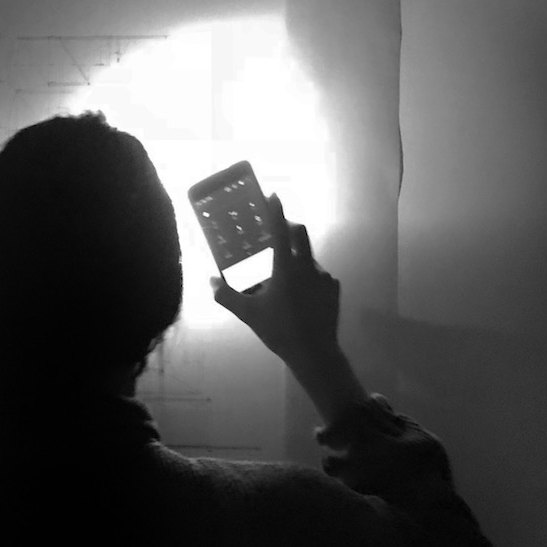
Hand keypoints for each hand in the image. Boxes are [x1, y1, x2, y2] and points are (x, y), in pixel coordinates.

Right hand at [210, 194, 341, 369]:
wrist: (314, 352)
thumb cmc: (279, 330)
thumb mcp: (247, 314)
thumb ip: (226, 295)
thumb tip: (211, 281)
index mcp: (285, 267)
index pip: (280, 230)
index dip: (276, 210)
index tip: (273, 195)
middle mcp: (307, 265)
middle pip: (300, 234)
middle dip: (290, 227)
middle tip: (279, 231)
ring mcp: (325, 276)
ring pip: (309, 258)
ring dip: (297, 259)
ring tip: (285, 278)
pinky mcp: (334, 288)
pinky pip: (320, 276)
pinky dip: (309, 278)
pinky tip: (301, 296)